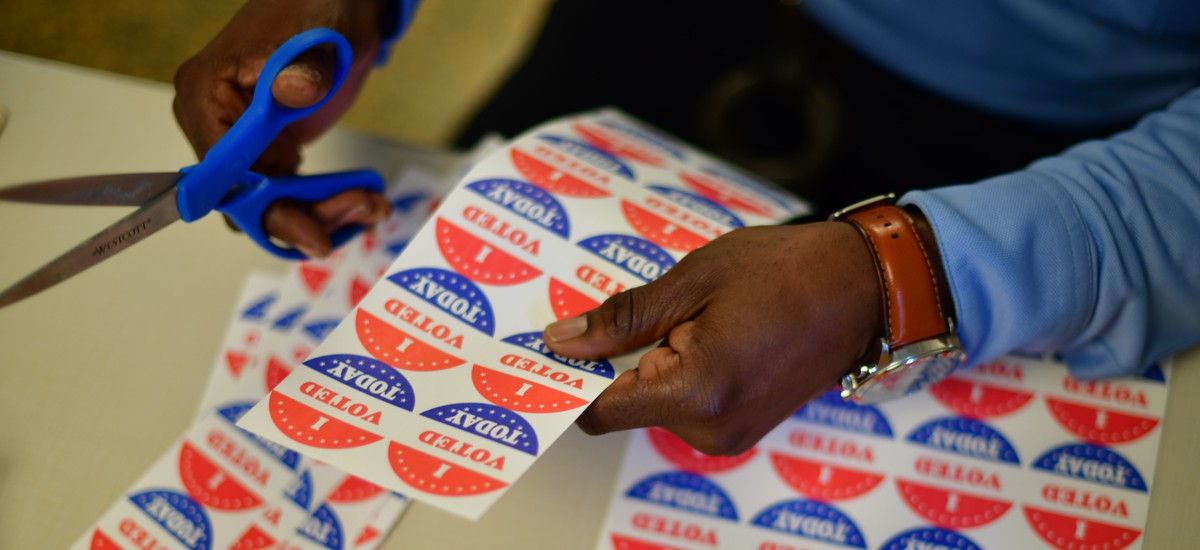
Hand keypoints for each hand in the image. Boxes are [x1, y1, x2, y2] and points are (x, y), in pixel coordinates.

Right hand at [173, 0, 393, 256]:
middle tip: (362, 209)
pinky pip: (289, 194)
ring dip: (322, 214)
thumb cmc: (317, 8)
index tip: (311, 233)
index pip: (220, 174)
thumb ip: (305, 71)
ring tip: (373, 204)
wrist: (340, 4)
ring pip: (271, 204)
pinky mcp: (270, 150)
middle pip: (246, 200)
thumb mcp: (316, 38)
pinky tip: (364, 200)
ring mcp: (243, 141)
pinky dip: (325, 204)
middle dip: (305, 216)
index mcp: (205, 96)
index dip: (263, 208)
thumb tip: (292, 91)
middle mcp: (213, 124)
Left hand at [543, 222, 883, 455]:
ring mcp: (730, 434)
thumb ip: (623, 317)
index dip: (569, 378)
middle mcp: (711, 428)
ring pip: (654, 403)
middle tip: (645, 307)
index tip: (551, 346)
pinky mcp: (742, 428)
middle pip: (624, 405)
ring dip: (653, 362)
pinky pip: (685, 404)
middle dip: (618, 359)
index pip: (599, 409)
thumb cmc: (788, 271)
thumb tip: (562, 341)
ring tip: (694, 314)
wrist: (867, 288)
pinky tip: (706, 331)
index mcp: (697, 390)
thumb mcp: (694, 279)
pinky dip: (678, 371)